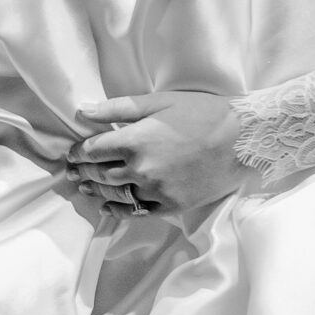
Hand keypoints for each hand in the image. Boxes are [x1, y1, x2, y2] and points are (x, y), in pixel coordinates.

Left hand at [65, 91, 252, 217]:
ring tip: (86, 187)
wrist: (243, 140)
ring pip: (115, 194)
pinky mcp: (172, 205)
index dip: (77, 152)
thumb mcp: (159, 102)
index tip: (71, 154)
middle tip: (72, 171)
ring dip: (96, 190)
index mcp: (135, 140)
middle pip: (100, 173)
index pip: (92, 150)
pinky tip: (109, 207)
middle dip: (83, 171)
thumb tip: (82, 111)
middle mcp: (141, 168)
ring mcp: (156, 190)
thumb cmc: (203, 113)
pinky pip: (137, 212)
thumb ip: (118, 108)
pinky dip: (119, 210)